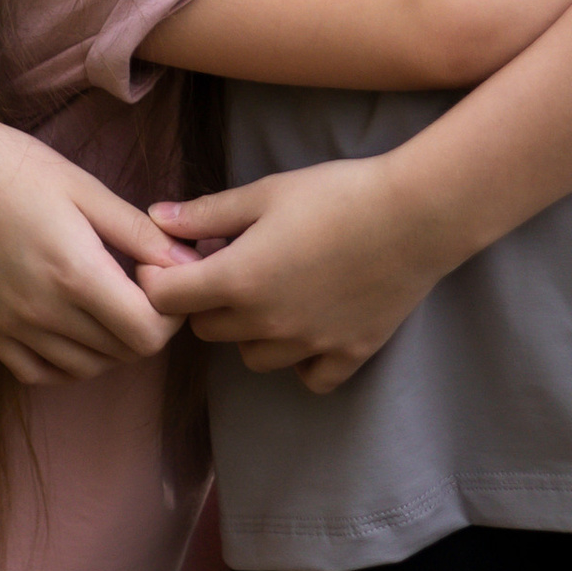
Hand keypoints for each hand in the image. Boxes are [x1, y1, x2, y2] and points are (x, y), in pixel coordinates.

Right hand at [0, 103, 179, 382]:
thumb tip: (188, 265)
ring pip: (86, 368)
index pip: (147, 334)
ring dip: (111, 345)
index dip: (169, 312)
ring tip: (107, 302)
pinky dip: (67, 362)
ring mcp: (9, 325)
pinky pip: (38, 372)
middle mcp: (42, 311)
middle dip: (146, 324)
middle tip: (137, 285)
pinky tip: (72, 329)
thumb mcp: (86, 188)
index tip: (158, 276)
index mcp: (74, 273)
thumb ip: (140, 234)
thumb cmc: (14, 165)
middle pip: (123, 354)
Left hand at [142, 161, 443, 391]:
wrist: (416, 215)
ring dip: (250, 331)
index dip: (162, 278)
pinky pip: (309, 377)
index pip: (167, 298)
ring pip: (252, 356)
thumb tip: (155, 218)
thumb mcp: (266, 193)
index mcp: (238, 279)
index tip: (177, 259)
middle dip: (207, 300)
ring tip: (274, 293)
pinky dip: (302, 360)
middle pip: (206, 329)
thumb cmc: (338, 193)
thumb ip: (206, 213)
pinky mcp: (347, 355)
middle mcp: (266, 323)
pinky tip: (311, 325)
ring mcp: (308, 345)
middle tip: (231, 265)